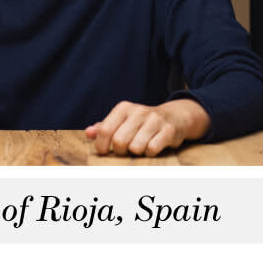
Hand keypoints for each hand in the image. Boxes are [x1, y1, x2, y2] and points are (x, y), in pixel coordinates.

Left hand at [85, 99, 210, 156]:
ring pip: (136, 148)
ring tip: (140, 146)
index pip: (104, 130)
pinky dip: (150, 153)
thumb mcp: (122, 121)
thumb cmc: (142, 122)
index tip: (105, 151)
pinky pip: (152, 149)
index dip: (102, 146)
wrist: (174, 116)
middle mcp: (138, 111)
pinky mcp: (168, 130)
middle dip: (120, 151)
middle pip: (119, 141)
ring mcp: (154, 120)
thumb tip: (89, 133)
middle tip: (125, 149)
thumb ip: (104, 127)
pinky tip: (152, 146)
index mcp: (123, 108)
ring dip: (137, 152)